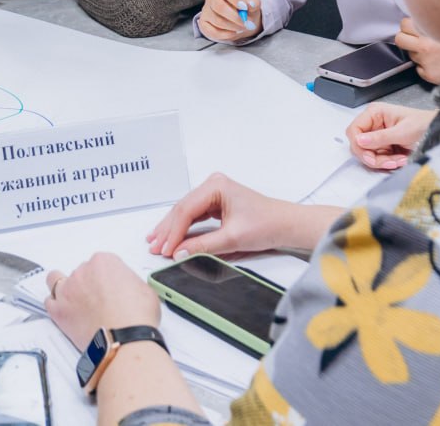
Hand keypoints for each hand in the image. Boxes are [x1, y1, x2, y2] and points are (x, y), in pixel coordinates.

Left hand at [45, 253, 158, 350]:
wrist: (125, 340)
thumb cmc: (136, 318)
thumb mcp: (145, 290)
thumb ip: (130, 283)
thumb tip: (129, 289)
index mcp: (104, 262)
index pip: (101, 263)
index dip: (107, 277)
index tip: (110, 287)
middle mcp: (83, 272)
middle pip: (81, 272)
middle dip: (88, 284)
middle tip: (98, 300)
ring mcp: (68, 290)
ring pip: (57, 280)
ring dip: (65, 288)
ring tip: (75, 300)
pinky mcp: (59, 311)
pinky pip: (49, 301)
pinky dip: (55, 305)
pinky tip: (64, 311)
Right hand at [146, 173, 299, 258]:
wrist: (285, 225)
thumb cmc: (266, 224)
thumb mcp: (232, 238)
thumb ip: (204, 246)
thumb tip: (180, 253)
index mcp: (216, 186)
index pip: (186, 210)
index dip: (173, 232)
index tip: (165, 249)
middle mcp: (212, 186)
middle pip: (182, 209)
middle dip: (168, 230)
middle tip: (154, 246)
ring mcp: (213, 194)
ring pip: (185, 213)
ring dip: (172, 229)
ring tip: (157, 242)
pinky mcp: (216, 204)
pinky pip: (193, 216)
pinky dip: (183, 228)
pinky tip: (171, 237)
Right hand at [197, 0, 260, 42]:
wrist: (241, 19)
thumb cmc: (245, 8)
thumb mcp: (252, 2)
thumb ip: (254, 1)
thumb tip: (250, 4)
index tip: (245, 7)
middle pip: (219, 6)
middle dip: (235, 17)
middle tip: (246, 23)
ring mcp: (206, 10)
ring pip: (217, 20)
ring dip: (233, 26)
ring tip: (243, 27)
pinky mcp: (204, 24)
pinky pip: (213, 31)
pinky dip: (226, 34)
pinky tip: (234, 32)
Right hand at [346, 102, 436, 169]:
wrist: (437, 130)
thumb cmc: (423, 124)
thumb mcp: (402, 132)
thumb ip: (380, 137)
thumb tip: (359, 140)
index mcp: (374, 113)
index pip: (354, 129)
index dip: (358, 144)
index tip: (369, 155)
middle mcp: (373, 123)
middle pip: (359, 144)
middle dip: (373, 156)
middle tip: (388, 162)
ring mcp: (377, 135)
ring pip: (368, 154)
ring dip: (383, 161)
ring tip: (399, 160)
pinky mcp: (383, 145)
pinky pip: (378, 158)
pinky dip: (388, 162)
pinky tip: (400, 159)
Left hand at [395, 17, 439, 83]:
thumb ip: (432, 24)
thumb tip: (415, 20)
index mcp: (431, 32)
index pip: (404, 24)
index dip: (408, 27)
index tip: (414, 29)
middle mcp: (426, 47)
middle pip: (399, 39)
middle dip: (405, 39)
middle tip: (415, 41)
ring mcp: (425, 62)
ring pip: (409, 54)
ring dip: (417, 53)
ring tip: (434, 53)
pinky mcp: (428, 74)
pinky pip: (418, 68)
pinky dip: (425, 66)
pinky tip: (437, 64)